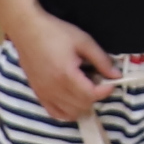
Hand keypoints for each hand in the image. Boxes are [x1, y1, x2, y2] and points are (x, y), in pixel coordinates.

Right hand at [0, 6, 124, 119]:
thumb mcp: (84, 41)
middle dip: (95, 96)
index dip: (105, 91)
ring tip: (85, 88)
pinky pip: (55, 113)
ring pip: (70, 113)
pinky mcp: (38, 94)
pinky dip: (67, 110)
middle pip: (82, 106)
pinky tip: (72, 98)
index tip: (111, 82)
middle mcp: (53, 89)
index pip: (91, 95)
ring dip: (83, 105)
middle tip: (98, 82)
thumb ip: (101, 60)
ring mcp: (44, 94)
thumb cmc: (55, 33)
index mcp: (65, 75)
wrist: (27, 30)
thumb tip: (116, 75)